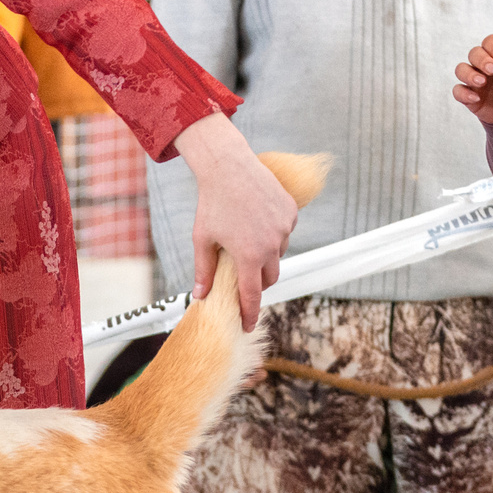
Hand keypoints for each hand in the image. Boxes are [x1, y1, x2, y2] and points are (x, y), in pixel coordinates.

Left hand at [178, 112, 297, 330]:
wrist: (229, 166)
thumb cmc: (212, 204)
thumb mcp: (202, 239)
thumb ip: (203, 271)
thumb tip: (200, 297)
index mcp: (248, 255)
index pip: (252, 295)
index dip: (250, 313)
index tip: (248, 326)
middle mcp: (271, 245)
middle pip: (269, 277)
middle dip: (258, 281)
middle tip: (243, 276)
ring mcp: (284, 228)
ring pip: (278, 254)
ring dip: (265, 255)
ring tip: (246, 238)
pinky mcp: (291, 212)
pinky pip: (285, 232)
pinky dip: (273, 234)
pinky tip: (257, 221)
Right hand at [452, 26, 492, 125]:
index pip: (488, 42)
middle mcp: (484, 65)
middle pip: (474, 53)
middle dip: (482, 59)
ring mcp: (474, 80)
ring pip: (461, 69)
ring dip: (469, 73)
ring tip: (482, 82)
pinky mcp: (469, 96)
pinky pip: (457, 91)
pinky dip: (464, 93)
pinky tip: (476, 98)